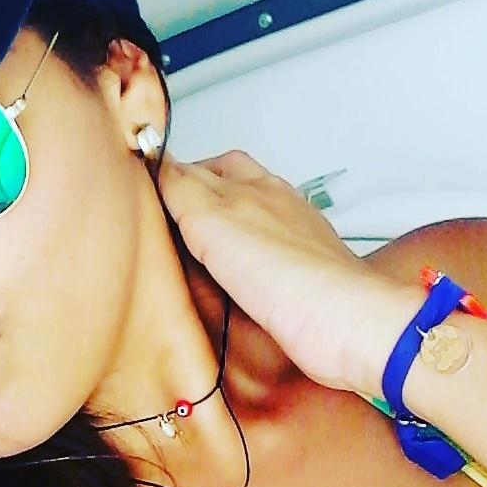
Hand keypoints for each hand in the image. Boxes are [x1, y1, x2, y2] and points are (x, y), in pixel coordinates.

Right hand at [157, 150, 421, 395]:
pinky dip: (242, 262)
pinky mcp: (299, 282)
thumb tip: (155, 162)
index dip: (173, 173)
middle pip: (231, 185)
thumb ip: (182, 188)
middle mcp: (278, 208)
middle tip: (166, 211)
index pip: (204, 167)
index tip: (145, 188)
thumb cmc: (284, 274)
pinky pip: (264, 260)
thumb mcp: (212, 218)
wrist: (341, 325)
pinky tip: (230, 280)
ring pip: (251, 221)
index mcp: (256, 185)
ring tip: (192, 245)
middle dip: (200, 191)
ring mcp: (293, 244)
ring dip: (223, 226)